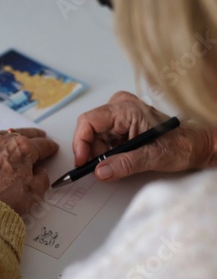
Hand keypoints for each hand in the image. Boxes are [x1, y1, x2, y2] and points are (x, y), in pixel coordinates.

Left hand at [0, 128, 58, 214]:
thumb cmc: (6, 201)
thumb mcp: (35, 193)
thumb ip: (42, 178)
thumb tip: (40, 172)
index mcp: (23, 149)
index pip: (41, 145)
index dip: (49, 147)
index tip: (52, 148)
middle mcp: (3, 142)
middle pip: (22, 134)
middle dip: (33, 136)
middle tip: (40, 136)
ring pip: (1, 135)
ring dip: (11, 137)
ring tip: (16, 139)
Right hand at [73, 91, 215, 180]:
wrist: (197, 145)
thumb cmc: (182, 144)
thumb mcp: (153, 157)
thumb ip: (124, 164)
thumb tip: (100, 171)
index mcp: (127, 109)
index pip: (89, 121)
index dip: (81, 143)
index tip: (82, 161)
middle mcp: (120, 107)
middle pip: (89, 129)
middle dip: (92, 150)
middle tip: (100, 167)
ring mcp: (120, 114)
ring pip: (94, 134)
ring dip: (100, 152)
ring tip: (117, 162)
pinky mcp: (121, 122)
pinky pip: (102, 136)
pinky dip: (106, 151)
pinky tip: (119, 157)